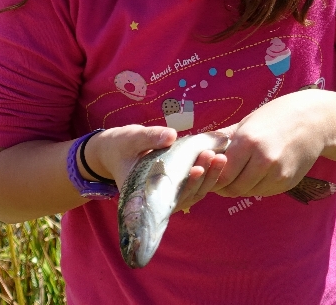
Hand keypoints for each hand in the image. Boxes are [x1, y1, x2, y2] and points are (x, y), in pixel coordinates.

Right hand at [83, 125, 227, 210]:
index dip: (187, 186)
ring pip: (195, 192)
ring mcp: (169, 195)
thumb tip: (171, 135)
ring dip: (210, 176)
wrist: (115, 151)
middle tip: (215, 156)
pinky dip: (207, 173)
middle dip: (204, 177)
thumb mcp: (131, 139)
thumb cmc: (121, 146)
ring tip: (220, 156)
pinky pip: (195, 184)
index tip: (198, 169)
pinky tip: (217, 157)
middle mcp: (159, 200)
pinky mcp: (176, 186)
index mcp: (144, 195)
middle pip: (188, 195)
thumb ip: (150, 137)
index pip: (171, 197)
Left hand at [211, 91, 328, 198]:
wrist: (315, 119)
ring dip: (242, 186)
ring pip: (249, 192)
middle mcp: (263, 160)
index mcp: (248, 142)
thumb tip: (198, 147)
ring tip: (243, 171)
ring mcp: (278, 173)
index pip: (222, 174)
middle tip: (224, 176)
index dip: (214, 176)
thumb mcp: (248, 121)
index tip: (212, 172)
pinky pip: (264, 191)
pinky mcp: (288, 181)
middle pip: (234, 188)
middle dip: (226, 185)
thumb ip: (224, 138)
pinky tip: (260, 171)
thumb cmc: (277, 115)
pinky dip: (258, 185)